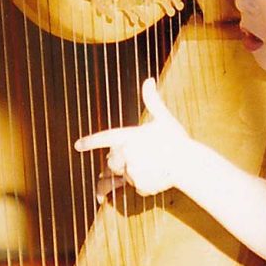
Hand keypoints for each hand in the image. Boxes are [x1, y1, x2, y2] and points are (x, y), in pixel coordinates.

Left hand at [74, 78, 191, 201]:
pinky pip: (134, 187)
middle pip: (111, 161)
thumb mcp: (164, 118)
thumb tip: (148, 79)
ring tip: (138, 170)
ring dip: (124, 174)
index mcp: (129, 136)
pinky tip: (152, 177)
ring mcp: (131, 172)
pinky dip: (140, 183)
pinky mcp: (139, 186)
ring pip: (120, 176)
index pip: (104, 138)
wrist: (188, 164)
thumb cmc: (176, 139)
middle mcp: (126, 154)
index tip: (77, 145)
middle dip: (118, 160)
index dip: (89, 142)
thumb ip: (151, 100)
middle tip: (134, 158)